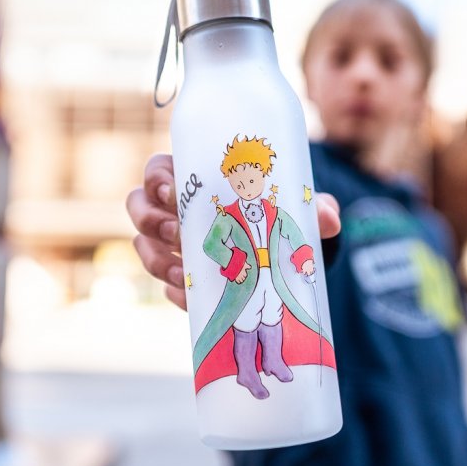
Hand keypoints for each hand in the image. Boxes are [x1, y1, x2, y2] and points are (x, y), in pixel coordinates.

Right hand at [127, 153, 340, 311]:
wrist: (283, 255)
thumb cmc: (282, 215)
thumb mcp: (298, 209)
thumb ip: (314, 208)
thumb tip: (328, 219)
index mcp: (196, 180)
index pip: (159, 170)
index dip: (156, 179)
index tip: (172, 191)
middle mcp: (175, 210)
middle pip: (138, 205)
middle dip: (150, 219)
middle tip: (176, 233)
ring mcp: (171, 246)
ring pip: (142, 245)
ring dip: (156, 258)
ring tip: (182, 271)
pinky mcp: (180, 278)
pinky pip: (164, 284)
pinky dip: (173, 291)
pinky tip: (189, 296)